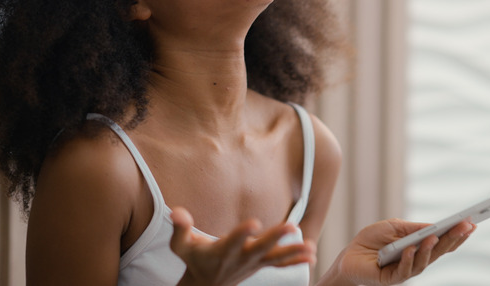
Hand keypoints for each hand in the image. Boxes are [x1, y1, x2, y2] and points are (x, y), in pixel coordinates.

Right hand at [169, 207, 316, 285]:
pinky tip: (313, 255)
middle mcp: (240, 258)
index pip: (233, 241)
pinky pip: (280, 264)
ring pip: (275, 258)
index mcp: (221, 251)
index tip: (254, 223)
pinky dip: (296, 260)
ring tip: (312, 248)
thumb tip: (176, 211)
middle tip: (291, 226)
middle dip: (275, 237)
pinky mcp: (260, 265)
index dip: (242, 233)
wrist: (205, 285)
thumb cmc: (193, 259)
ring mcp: (252, 263)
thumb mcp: (180, 245)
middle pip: (260, 248)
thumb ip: (179, 228)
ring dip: (293, 252)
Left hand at [335, 219, 474, 285]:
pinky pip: (403, 270)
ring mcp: (405, 270)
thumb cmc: (372, 240)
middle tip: (465, 226)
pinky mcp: (391, 278)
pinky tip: (410, 249)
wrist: (348, 254)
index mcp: (419, 247)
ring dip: (430, 249)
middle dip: (452, 239)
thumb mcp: (393, 227)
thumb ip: (413, 229)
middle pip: (438, 251)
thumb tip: (435, 227)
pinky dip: (408, 259)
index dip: (457, 234)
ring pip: (423, 262)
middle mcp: (416, 260)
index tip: (472, 222)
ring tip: (434, 236)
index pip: (442, 242)